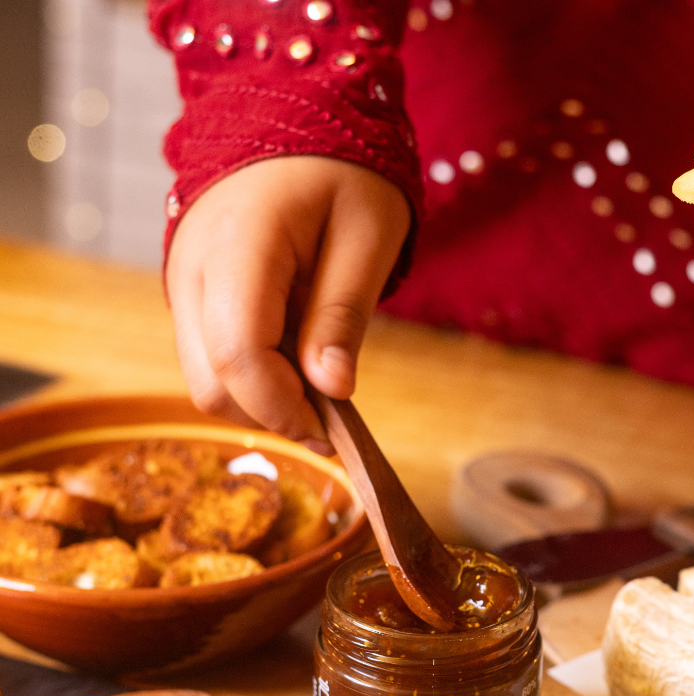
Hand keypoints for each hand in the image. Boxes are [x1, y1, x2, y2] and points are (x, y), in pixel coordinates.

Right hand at [166, 156, 410, 449]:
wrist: (289, 123)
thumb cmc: (341, 174)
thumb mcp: (367, 237)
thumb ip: (344, 315)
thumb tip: (333, 390)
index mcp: (239, 245)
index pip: (240, 356)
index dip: (284, 408)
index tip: (331, 429)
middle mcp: (192, 269)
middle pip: (212, 384)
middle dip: (273, 415)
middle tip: (332, 417)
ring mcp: (182, 285)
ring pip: (205, 382)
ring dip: (263, 401)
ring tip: (318, 378)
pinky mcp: (189, 298)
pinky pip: (210, 361)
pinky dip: (253, 380)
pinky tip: (295, 360)